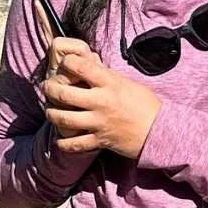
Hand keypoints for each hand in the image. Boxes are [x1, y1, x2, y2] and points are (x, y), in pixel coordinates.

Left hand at [40, 39, 161, 160]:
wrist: (159, 131)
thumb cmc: (146, 105)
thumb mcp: (127, 83)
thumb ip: (106, 76)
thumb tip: (89, 66)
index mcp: (110, 83)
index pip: (80, 66)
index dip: (67, 62)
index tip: (64, 64)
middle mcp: (101, 101)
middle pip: (64, 94)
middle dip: (50, 89)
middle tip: (47, 88)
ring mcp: (99, 122)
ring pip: (64, 118)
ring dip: (52, 114)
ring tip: (50, 111)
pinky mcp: (100, 140)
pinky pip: (75, 144)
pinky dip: (64, 143)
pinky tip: (61, 139)